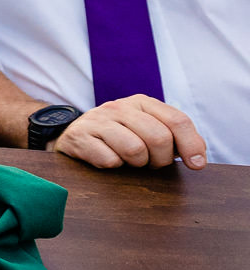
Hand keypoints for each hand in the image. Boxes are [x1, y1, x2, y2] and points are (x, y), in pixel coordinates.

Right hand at [52, 95, 206, 170]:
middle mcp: (120, 106)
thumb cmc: (117, 136)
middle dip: (160, 159)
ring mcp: (98, 120)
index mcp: (141, 103)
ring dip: (136, 164)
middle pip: (159, 138)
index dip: (191, 145)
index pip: (177, 120)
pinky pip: (109, 160)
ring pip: (135, 150)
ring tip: (129, 162)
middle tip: (151, 164)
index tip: (197, 165)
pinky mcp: (80, 137)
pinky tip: (107, 159)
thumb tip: (198, 157)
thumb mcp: (145, 128)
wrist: (71, 134)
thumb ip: (173, 136)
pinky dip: (113, 166)